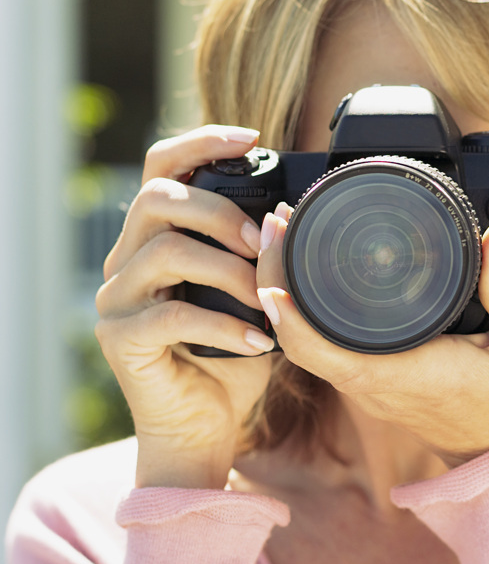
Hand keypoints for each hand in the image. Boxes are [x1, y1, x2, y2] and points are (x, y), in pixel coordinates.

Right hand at [94, 125, 274, 488]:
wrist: (209, 425)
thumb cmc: (236, 355)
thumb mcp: (260, 294)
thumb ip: (268, 255)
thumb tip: (295, 213)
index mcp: (158, 237)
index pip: (161, 167)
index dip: (201, 142)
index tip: (251, 137)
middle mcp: (128, 259)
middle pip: (157, 198)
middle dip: (220, 213)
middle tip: (265, 244)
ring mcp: (118, 298)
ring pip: (163, 252)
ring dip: (227, 270)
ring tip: (265, 298)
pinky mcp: (120, 339)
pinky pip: (169, 316)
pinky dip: (224, 326)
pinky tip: (258, 343)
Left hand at [256, 204, 488, 466]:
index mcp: (409, 375)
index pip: (325, 350)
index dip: (290, 313)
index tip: (277, 263)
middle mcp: (376, 384)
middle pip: (298, 338)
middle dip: (277, 277)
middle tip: (280, 220)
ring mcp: (368, 386)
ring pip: (304, 342)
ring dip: (285, 290)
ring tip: (287, 232)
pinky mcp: (370, 381)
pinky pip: (321, 346)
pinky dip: (303, 308)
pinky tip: (306, 270)